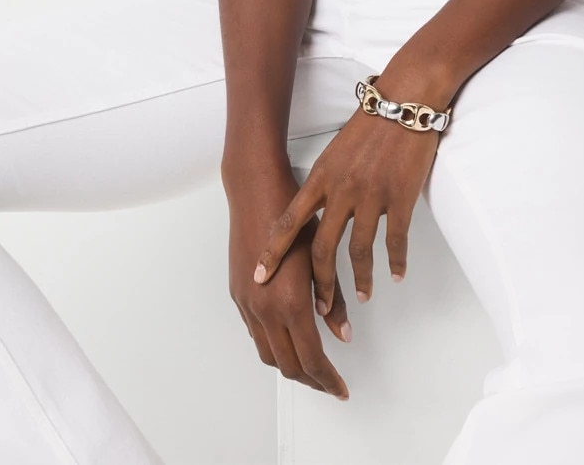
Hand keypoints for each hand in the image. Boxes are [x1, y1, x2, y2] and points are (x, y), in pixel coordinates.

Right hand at [225, 163, 351, 400]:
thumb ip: (333, 300)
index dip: (328, 379)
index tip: (340, 389)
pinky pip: (255, 334)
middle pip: (288, 365)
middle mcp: (265, 309)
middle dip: (311, 380)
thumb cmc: (294, 217)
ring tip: (311, 367)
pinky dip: (273, 345)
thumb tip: (344, 334)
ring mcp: (248, 304)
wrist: (256, 193)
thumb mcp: (322, 256)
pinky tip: (287, 338)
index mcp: (290, 302)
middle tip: (330, 385)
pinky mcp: (238, 295)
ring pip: (268, 354)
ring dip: (290, 366)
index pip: (312, 358)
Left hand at [252, 101, 440, 313]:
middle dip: (321, 283)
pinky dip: (396, 263)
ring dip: (361, 279)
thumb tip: (318, 209)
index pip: (289, 221)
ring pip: (360, 251)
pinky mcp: (400, 198)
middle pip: (323, 248)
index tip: (259, 277)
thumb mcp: (336, 151)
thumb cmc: (371, 124)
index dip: (273, 252)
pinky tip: (397, 274)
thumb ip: (326, 182)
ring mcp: (371, 196)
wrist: (404, 102)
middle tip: (320, 307)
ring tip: (362, 296)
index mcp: (321, 178)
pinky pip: (395, 241)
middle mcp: (341, 190)